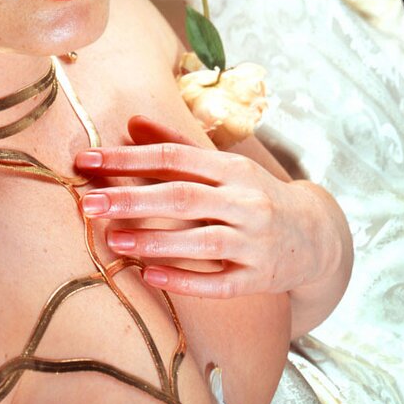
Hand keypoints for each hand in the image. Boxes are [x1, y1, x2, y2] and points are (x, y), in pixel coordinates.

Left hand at [74, 114, 349, 310]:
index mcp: (231, 168)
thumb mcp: (223, 166)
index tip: (86, 160)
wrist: (317, 236)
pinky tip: (149, 277)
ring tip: (112, 240)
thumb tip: (131, 120)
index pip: (173, 156)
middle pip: (182, 197)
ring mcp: (255, 242)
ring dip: (154, 241)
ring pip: (200, 241)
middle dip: (132, 199)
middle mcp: (246, 201)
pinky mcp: (259, 278)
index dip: (128, 158)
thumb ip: (176, 144)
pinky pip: (220, 283)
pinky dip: (184, 281)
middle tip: (88, 203)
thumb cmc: (254, 194)